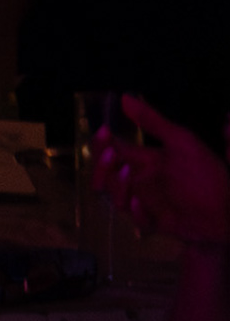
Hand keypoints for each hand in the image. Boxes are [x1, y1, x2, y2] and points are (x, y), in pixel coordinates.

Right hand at [96, 97, 229, 253]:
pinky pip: (137, 220)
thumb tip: (125, 98)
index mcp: (146, 160)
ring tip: (126, 172)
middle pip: (106, 174)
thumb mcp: (181, 141)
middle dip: (102, 165)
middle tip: (113, 155)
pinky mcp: (156, 222)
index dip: (103, 142)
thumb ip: (152, 120)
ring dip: (116, 185)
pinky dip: (136, 212)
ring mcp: (147, 202)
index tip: (104, 131)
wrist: (228, 208)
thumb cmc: (206, 173)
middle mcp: (142, 180)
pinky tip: (140, 204)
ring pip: (115, 197)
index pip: (115, 150)